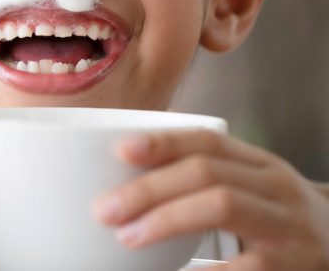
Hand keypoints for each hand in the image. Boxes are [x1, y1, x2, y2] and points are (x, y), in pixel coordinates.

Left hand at [93, 130, 328, 269]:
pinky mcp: (293, 267)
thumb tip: (126, 177)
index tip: (121, 151)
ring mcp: (289, 227)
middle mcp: (277, 188)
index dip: (163, 142)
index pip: (208, 141)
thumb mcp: (256, 190)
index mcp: (261, 165)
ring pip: (223, 206)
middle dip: (149, 189)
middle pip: (206, 173)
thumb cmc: (281, 223)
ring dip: (167, 219)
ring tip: (128, 236)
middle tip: (106, 209)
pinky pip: (246, 265)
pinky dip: (207, 270)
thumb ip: (205, 179)